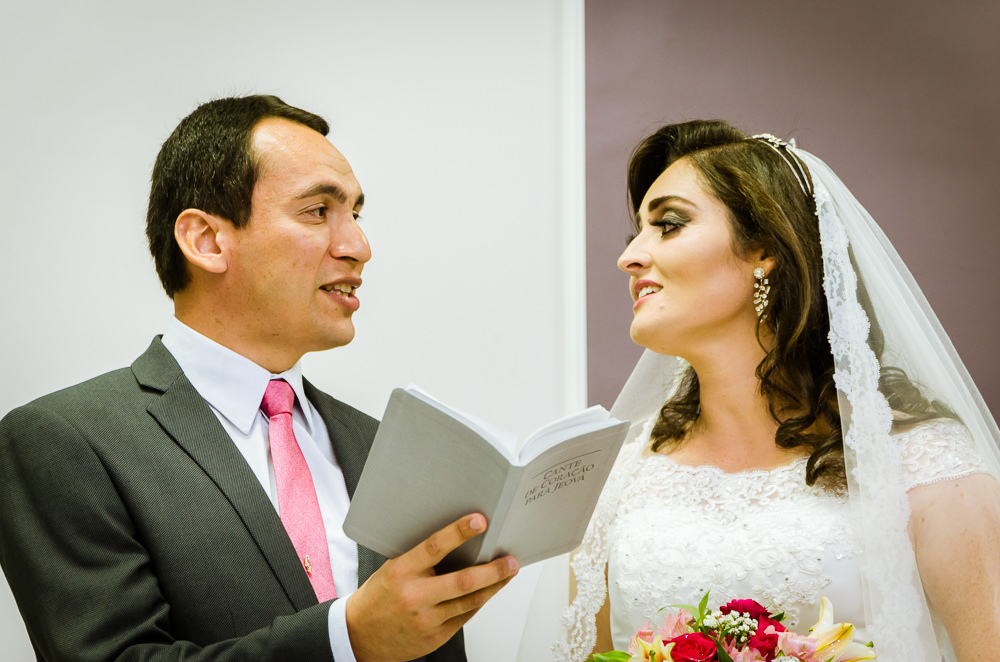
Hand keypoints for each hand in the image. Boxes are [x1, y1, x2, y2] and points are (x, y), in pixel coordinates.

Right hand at [345, 513, 518, 661]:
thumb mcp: (392, 570)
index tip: (479, 521)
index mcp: (402, 572)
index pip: (434, 547)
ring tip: (507, 573)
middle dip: (493, 570)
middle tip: (510, 560)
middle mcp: (415, 596)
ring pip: (470, 601)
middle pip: (463, 581)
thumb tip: (455, 540)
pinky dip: (479, 602)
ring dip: (494, 586)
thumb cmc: (377, 598)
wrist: (359, 636)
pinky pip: (465, 617)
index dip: (459, 532)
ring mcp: (427, 620)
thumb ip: (420, 559)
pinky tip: (488, 592)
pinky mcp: (435, 637)